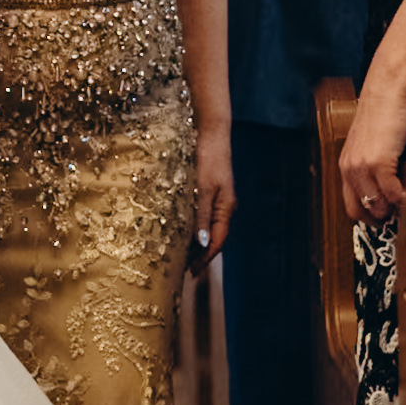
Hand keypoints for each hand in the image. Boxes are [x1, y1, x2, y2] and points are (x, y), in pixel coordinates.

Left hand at [192, 126, 234, 261]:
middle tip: (183, 270)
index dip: (205, 258)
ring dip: (194, 242)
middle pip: (213, 237)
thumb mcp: (203, 188)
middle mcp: (223, 207)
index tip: (191, 272)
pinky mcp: (207, 190)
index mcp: (226, 208)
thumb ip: (202, 215)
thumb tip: (201, 242)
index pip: (217, 241)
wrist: (210, 133)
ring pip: (206, 227)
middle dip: (200, 255)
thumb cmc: (208, 158)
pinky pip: (200, 215)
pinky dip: (191, 227)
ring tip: (180, 256)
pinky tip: (179, 230)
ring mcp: (216, 199)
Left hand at [340, 70, 405, 223]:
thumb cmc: (386, 114)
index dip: (371, 214)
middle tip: (399, 200)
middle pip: (361, 211)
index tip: (388, 212)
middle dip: (383, 214)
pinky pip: (391, 194)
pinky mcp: (377, 162)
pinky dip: (402, 195)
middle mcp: (348, 168)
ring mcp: (361, 166)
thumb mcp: (376, 145)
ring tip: (405, 178)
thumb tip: (390, 193)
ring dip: (395, 202)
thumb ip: (377, 169)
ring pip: (377, 205)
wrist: (389, 90)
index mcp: (346, 164)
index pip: (351, 205)